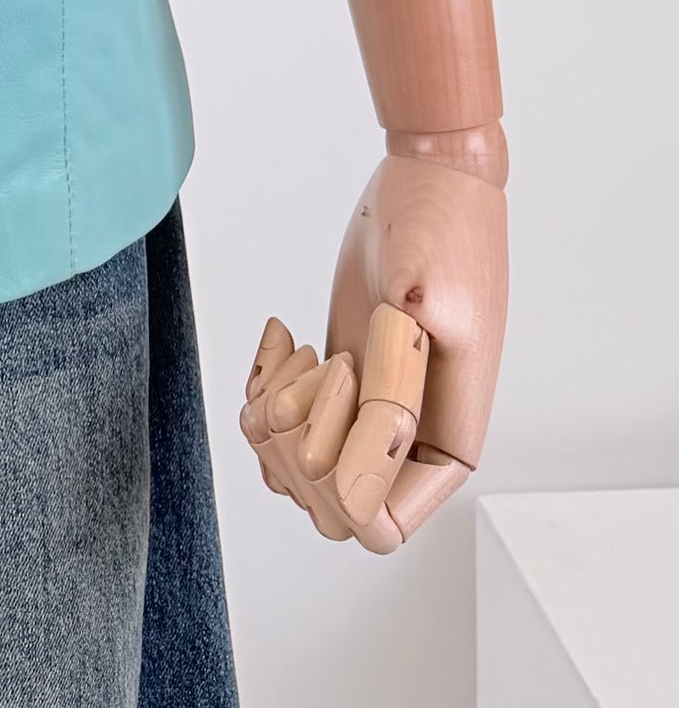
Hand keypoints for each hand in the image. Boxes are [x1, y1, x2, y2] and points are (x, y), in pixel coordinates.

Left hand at [240, 143, 507, 554]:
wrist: (426, 180)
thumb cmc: (442, 235)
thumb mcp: (418, 314)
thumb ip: (392, 409)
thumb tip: (360, 505)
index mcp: (447, 446)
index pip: (378, 527)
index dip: (341, 476)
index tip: (348, 377)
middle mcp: (406, 445)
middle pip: (325, 505)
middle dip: (298, 438)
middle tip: (319, 358)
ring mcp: (364, 417)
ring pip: (292, 474)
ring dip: (271, 416)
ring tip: (295, 349)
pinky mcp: (332, 388)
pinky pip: (275, 431)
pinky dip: (259, 389)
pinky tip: (280, 336)